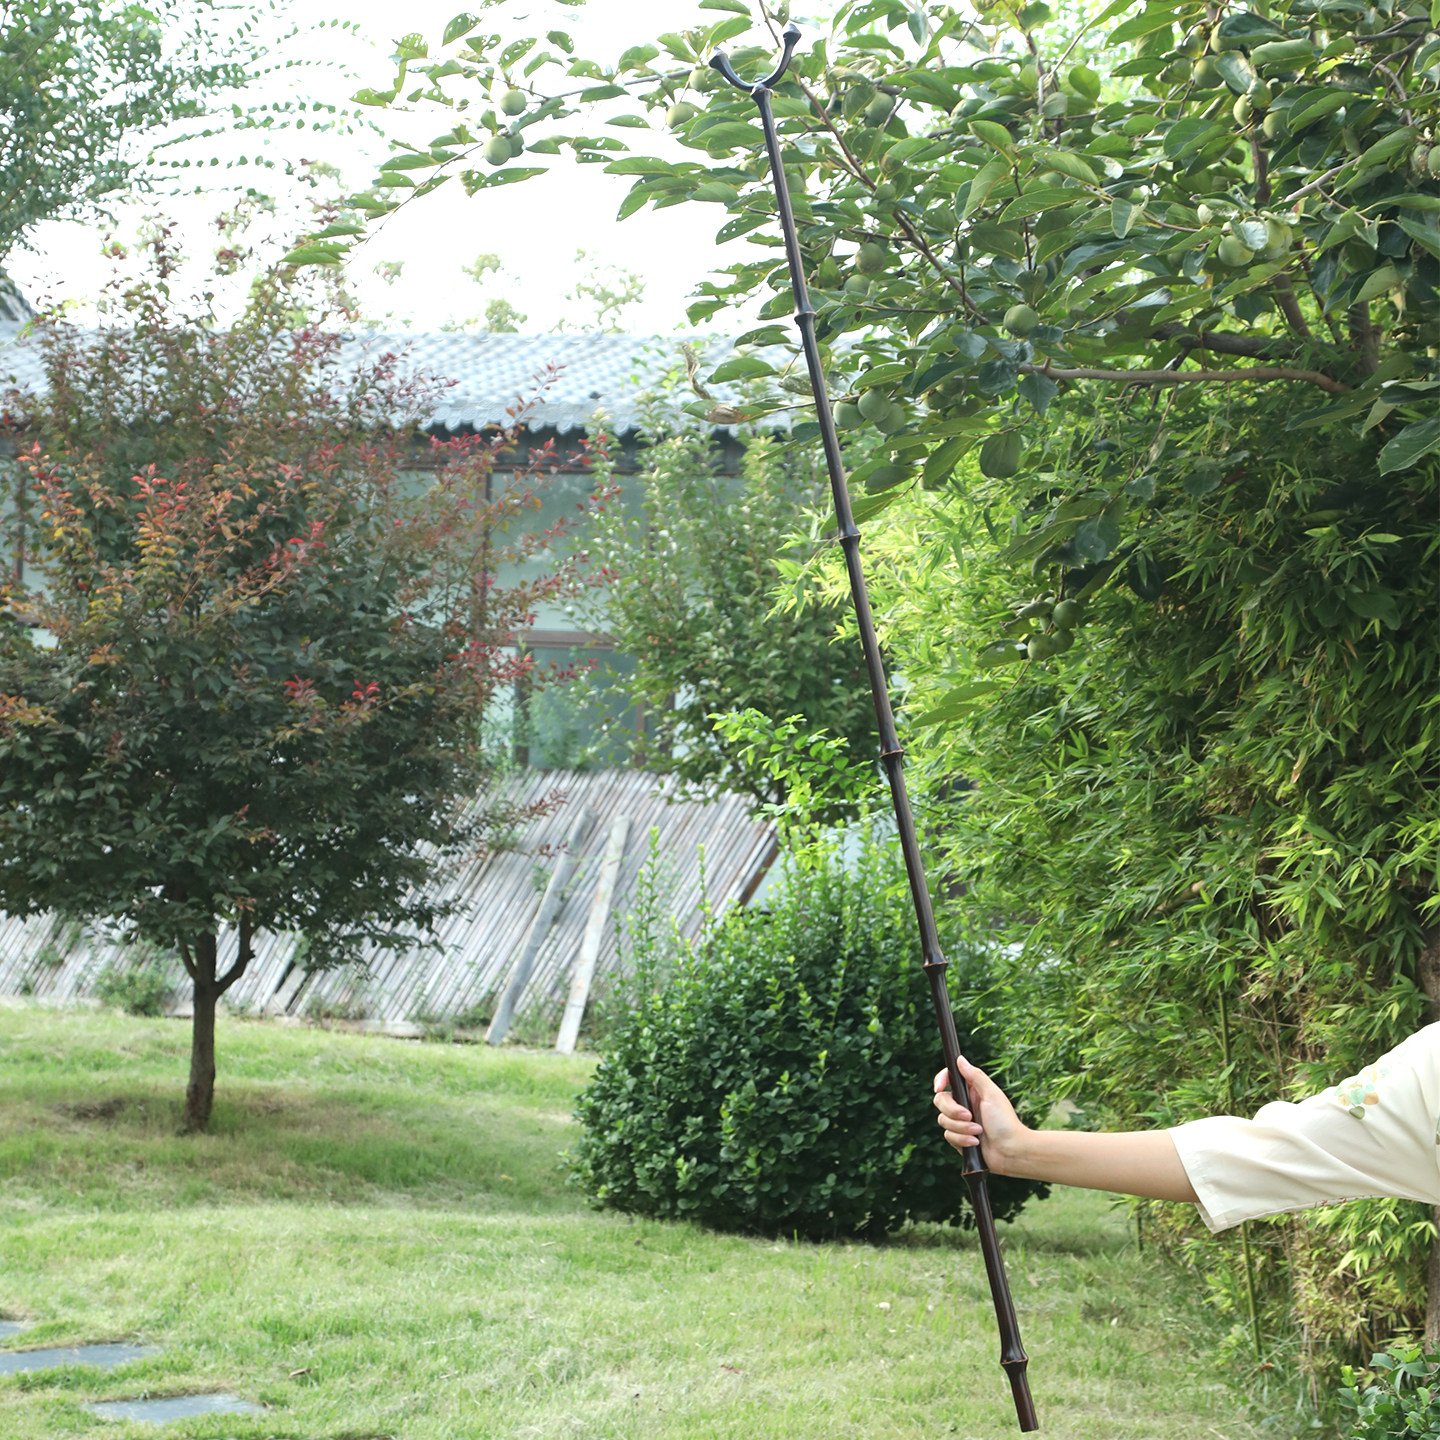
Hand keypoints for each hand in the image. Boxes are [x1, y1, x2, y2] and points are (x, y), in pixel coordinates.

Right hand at [932, 1055, 1029, 1176]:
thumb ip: (975, 1076)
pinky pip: (948, 1136)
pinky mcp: (959, 1138)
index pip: (948, 1080)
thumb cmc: (1005, 1122)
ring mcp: (960, 1122)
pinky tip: (976, 1142)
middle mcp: (964, 1105)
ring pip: (943, 1120)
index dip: (940, 1081)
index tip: (938, 1088)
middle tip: (969, 1116)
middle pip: (941, 1101)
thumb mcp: (992, 1095)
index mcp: (972, 1091)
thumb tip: (960, 1059)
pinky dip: (962, 1140)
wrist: (1010, 1151)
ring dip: (961, 1128)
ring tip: (978, 1131)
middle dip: (953, 1111)